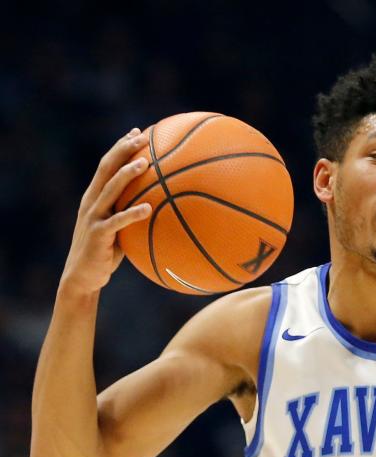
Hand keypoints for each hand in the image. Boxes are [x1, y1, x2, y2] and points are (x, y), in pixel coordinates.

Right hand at [60, 128, 152, 296]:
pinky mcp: (98, 234)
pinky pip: (118, 221)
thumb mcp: (119, 228)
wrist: (83, 276)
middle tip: (142, 136)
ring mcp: (93, 217)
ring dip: (127, 174)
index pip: (108, 165)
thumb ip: (131, 213)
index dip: (121, 147)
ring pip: (110, 189)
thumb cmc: (105, 252)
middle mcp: (91, 201)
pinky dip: (132, 213)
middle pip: (107, 169)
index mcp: (95, 197)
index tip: (138, 132)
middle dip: (123, 150)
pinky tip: (148, 207)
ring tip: (145, 163)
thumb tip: (162, 205)